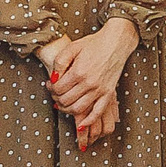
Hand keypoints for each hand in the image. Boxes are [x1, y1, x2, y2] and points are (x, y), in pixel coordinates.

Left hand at [45, 18, 139, 141]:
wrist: (116, 42)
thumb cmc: (94, 44)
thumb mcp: (72, 47)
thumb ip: (59, 63)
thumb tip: (53, 79)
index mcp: (78, 72)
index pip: (57, 89)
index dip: (50, 88)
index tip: (50, 84)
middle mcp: (89, 83)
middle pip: (65, 101)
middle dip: (56, 99)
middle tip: (55, 93)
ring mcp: (100, 90)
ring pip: (78, 109)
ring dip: (67, 110)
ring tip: (63, 103)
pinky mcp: (109, 93)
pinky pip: (98, 112)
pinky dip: (89, 121)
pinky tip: (81, 124)